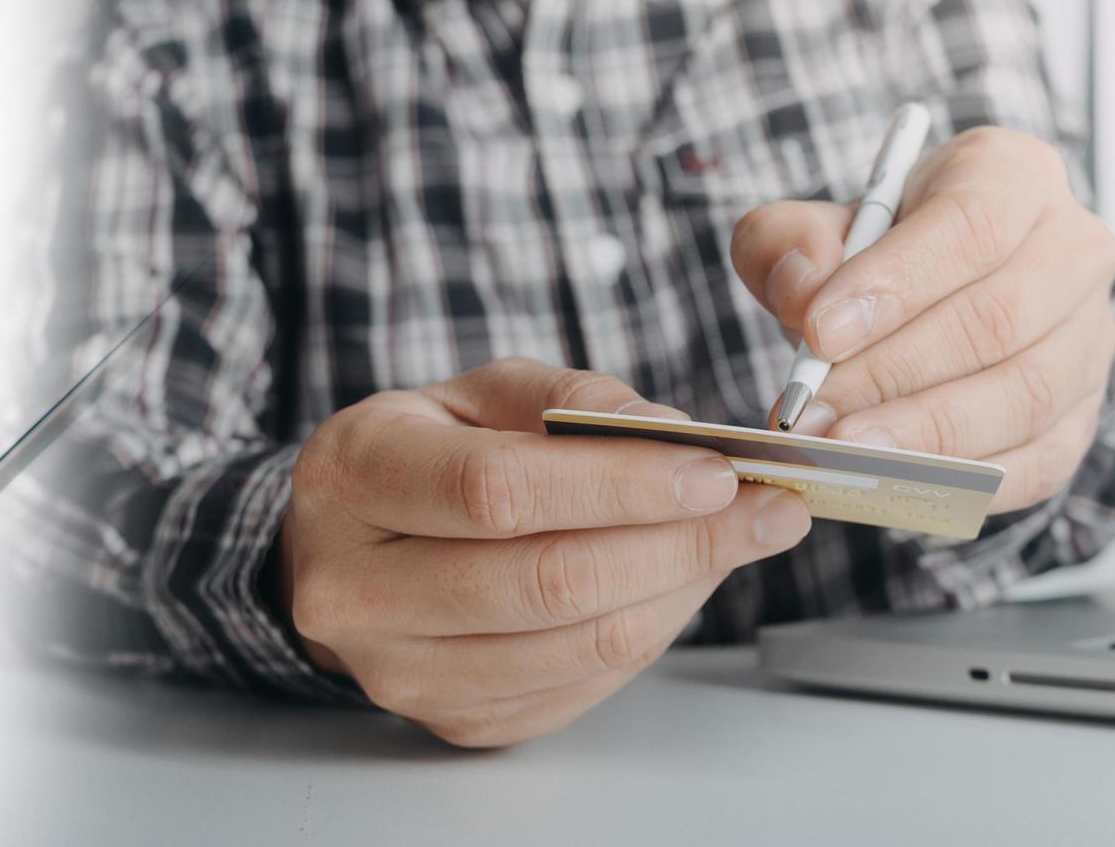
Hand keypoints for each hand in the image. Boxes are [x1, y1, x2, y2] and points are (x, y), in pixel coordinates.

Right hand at [283, 358, 810, 746]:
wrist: (348, 549)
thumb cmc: (424, 457)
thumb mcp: (478, 394)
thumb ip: (569, 401)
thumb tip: (669, 434)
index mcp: (351, 477)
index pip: (496, 492)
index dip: (617, 485)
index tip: (714, 471)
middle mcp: (355, 589)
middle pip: (544, 581)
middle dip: (677, 543)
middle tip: (765, 509)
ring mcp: (401, 670)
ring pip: (575, 644)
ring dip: (681, 590)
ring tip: (740, 539)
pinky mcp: (454, 720)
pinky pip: (582, 685)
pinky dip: (650, 629)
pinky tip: (679, 582)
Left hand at [729, 126, 1114, 510]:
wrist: (915, 301)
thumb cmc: (867, 256)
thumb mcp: (811, 229)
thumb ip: (787, 246)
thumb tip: (804, 292)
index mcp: (1014, 176)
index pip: (971, 224)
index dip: (896, 284)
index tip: (820, 333)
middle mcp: (1074, 250)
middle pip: (1000, 318)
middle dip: (896, 373)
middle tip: (815, 411)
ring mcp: (1090, 337)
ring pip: (1025, 394)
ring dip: (925, 433)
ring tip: (842, 449)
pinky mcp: (1082, 413)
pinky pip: (1039, 459)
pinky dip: (966, 479)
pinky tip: (897, 481)